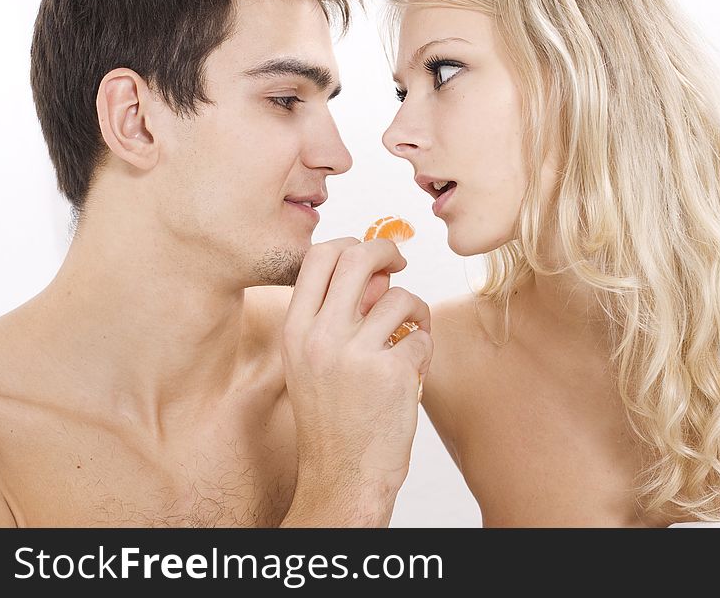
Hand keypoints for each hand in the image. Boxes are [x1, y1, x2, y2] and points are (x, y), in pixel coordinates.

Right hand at [280, 237, 432, 525]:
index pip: (319, 256)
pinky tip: (412, 371)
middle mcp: (320, 336)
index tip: (372, 258)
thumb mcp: (314, 361)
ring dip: (415, 311)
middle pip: (358, 256)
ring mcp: (356, 353)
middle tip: (400, 265)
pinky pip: (421, 336)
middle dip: (387, 250)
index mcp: (296, 330)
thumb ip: (338, 314)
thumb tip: (379, 273)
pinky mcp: (392, 372)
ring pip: (401, 297)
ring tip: (410, 336)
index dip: (351, 244)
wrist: (342, 475)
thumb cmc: (332, 417)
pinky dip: (424, 349)